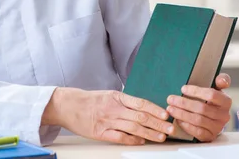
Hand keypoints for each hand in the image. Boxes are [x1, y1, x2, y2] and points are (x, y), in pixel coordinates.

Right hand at [43, 88, 173, 144]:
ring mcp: (107, 121)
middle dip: (158, 124)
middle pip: (141, 117)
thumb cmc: (88, 100)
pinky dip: (132, 140)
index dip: (156, 110)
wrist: (67, 105)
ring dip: (150, 134)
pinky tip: (141, 141)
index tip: (167, 115)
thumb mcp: (107, 95)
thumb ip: (124, 102)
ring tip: (161, 137)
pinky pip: (120, 137)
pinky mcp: (100, 133)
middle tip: (171, 129)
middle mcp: (113, 108)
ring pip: (134, 128)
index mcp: (116, 97)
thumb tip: (143, 108)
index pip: (141, 103)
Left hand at [166, 73, 231, 141]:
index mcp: (226, 101)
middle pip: (202, 108)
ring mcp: (218, 127)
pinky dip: (186, 125)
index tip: (182, 88)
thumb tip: (222, 80)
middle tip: (170, 99)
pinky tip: (177, 120)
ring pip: (198, 120)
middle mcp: (224, 115)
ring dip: (181, 114)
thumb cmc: (210, 100)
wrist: (212, 118)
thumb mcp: (215, 88)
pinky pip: (198, 132)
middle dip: (184, 103)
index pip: (212, 95)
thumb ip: (220, 81)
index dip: (196, 91)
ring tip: (170, 108)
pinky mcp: (210, 136)